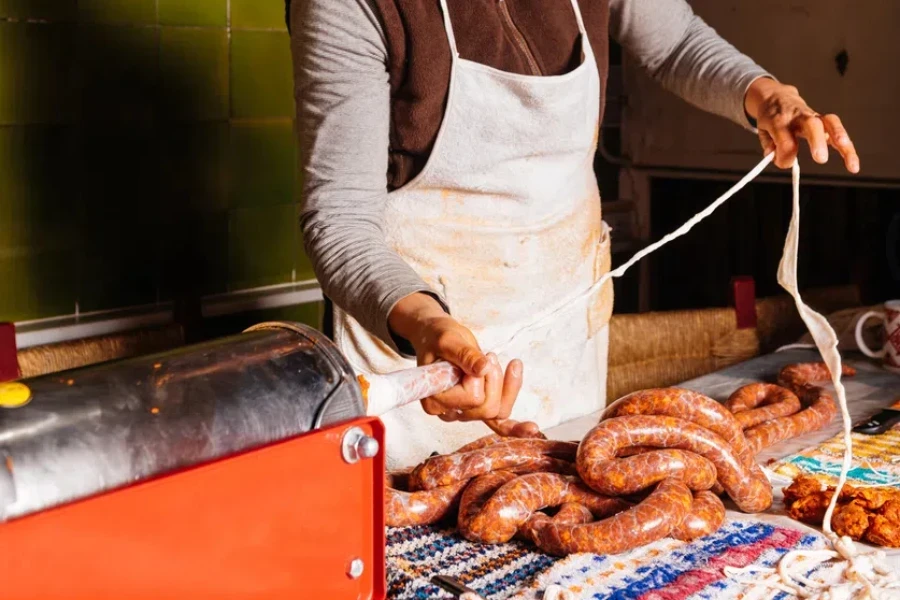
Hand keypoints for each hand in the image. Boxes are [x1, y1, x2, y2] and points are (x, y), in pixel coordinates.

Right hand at [388, 293, 523, 420]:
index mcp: (434, 400)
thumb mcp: (449, 340)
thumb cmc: (439, 338)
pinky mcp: (477, 409)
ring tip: (492, 359)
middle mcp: (448, 413)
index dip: (477, 375)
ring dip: (503, 384)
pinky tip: (532, 428)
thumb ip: (465, 355)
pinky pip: (498, 425)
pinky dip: (515, 428)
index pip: (471, 398)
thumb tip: (483, 369)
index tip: (465, 355)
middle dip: (494, 378)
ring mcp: (464, 413)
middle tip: (485, 355)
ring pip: (497, 411)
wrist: (438, 337)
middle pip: (487, 408)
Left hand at [744, 77, 858, 172]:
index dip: (783, 157)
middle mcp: (799, 117)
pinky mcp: (825, 123)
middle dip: (818, 141)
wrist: (778, 97)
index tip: (782, 162)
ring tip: (849, 159)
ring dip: (841, 139)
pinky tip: (853, 164)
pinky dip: (847, 148)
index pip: (784, 141)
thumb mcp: (763, 129)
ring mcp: (814, 117)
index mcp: (780, 120)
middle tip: (821, 159)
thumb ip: (768, 144)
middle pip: (811, 125)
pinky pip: (838, 132)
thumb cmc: (772, 117)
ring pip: (831, 123)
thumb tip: (776, 157)